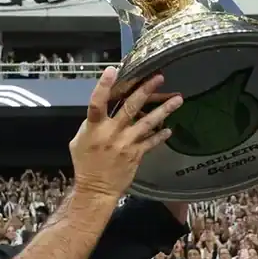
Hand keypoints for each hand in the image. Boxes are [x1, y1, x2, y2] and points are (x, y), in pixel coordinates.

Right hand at [70, 68, 181, 199]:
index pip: (97, 103)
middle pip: (130, 107)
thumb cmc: (85, 163)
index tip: (112, 70)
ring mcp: (126, 143)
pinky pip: (152, 142)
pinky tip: (169, 128)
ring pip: (147, 122)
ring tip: (178, 98)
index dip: (103, 86)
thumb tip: (103, 108)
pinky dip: (161, 134)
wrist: (96, 188)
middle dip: (145, 90)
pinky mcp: (136, 154)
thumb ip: (92, 124)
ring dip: (164, 109)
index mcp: (94, 128)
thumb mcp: (79, 140)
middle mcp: (111, 133)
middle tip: (159, 77)